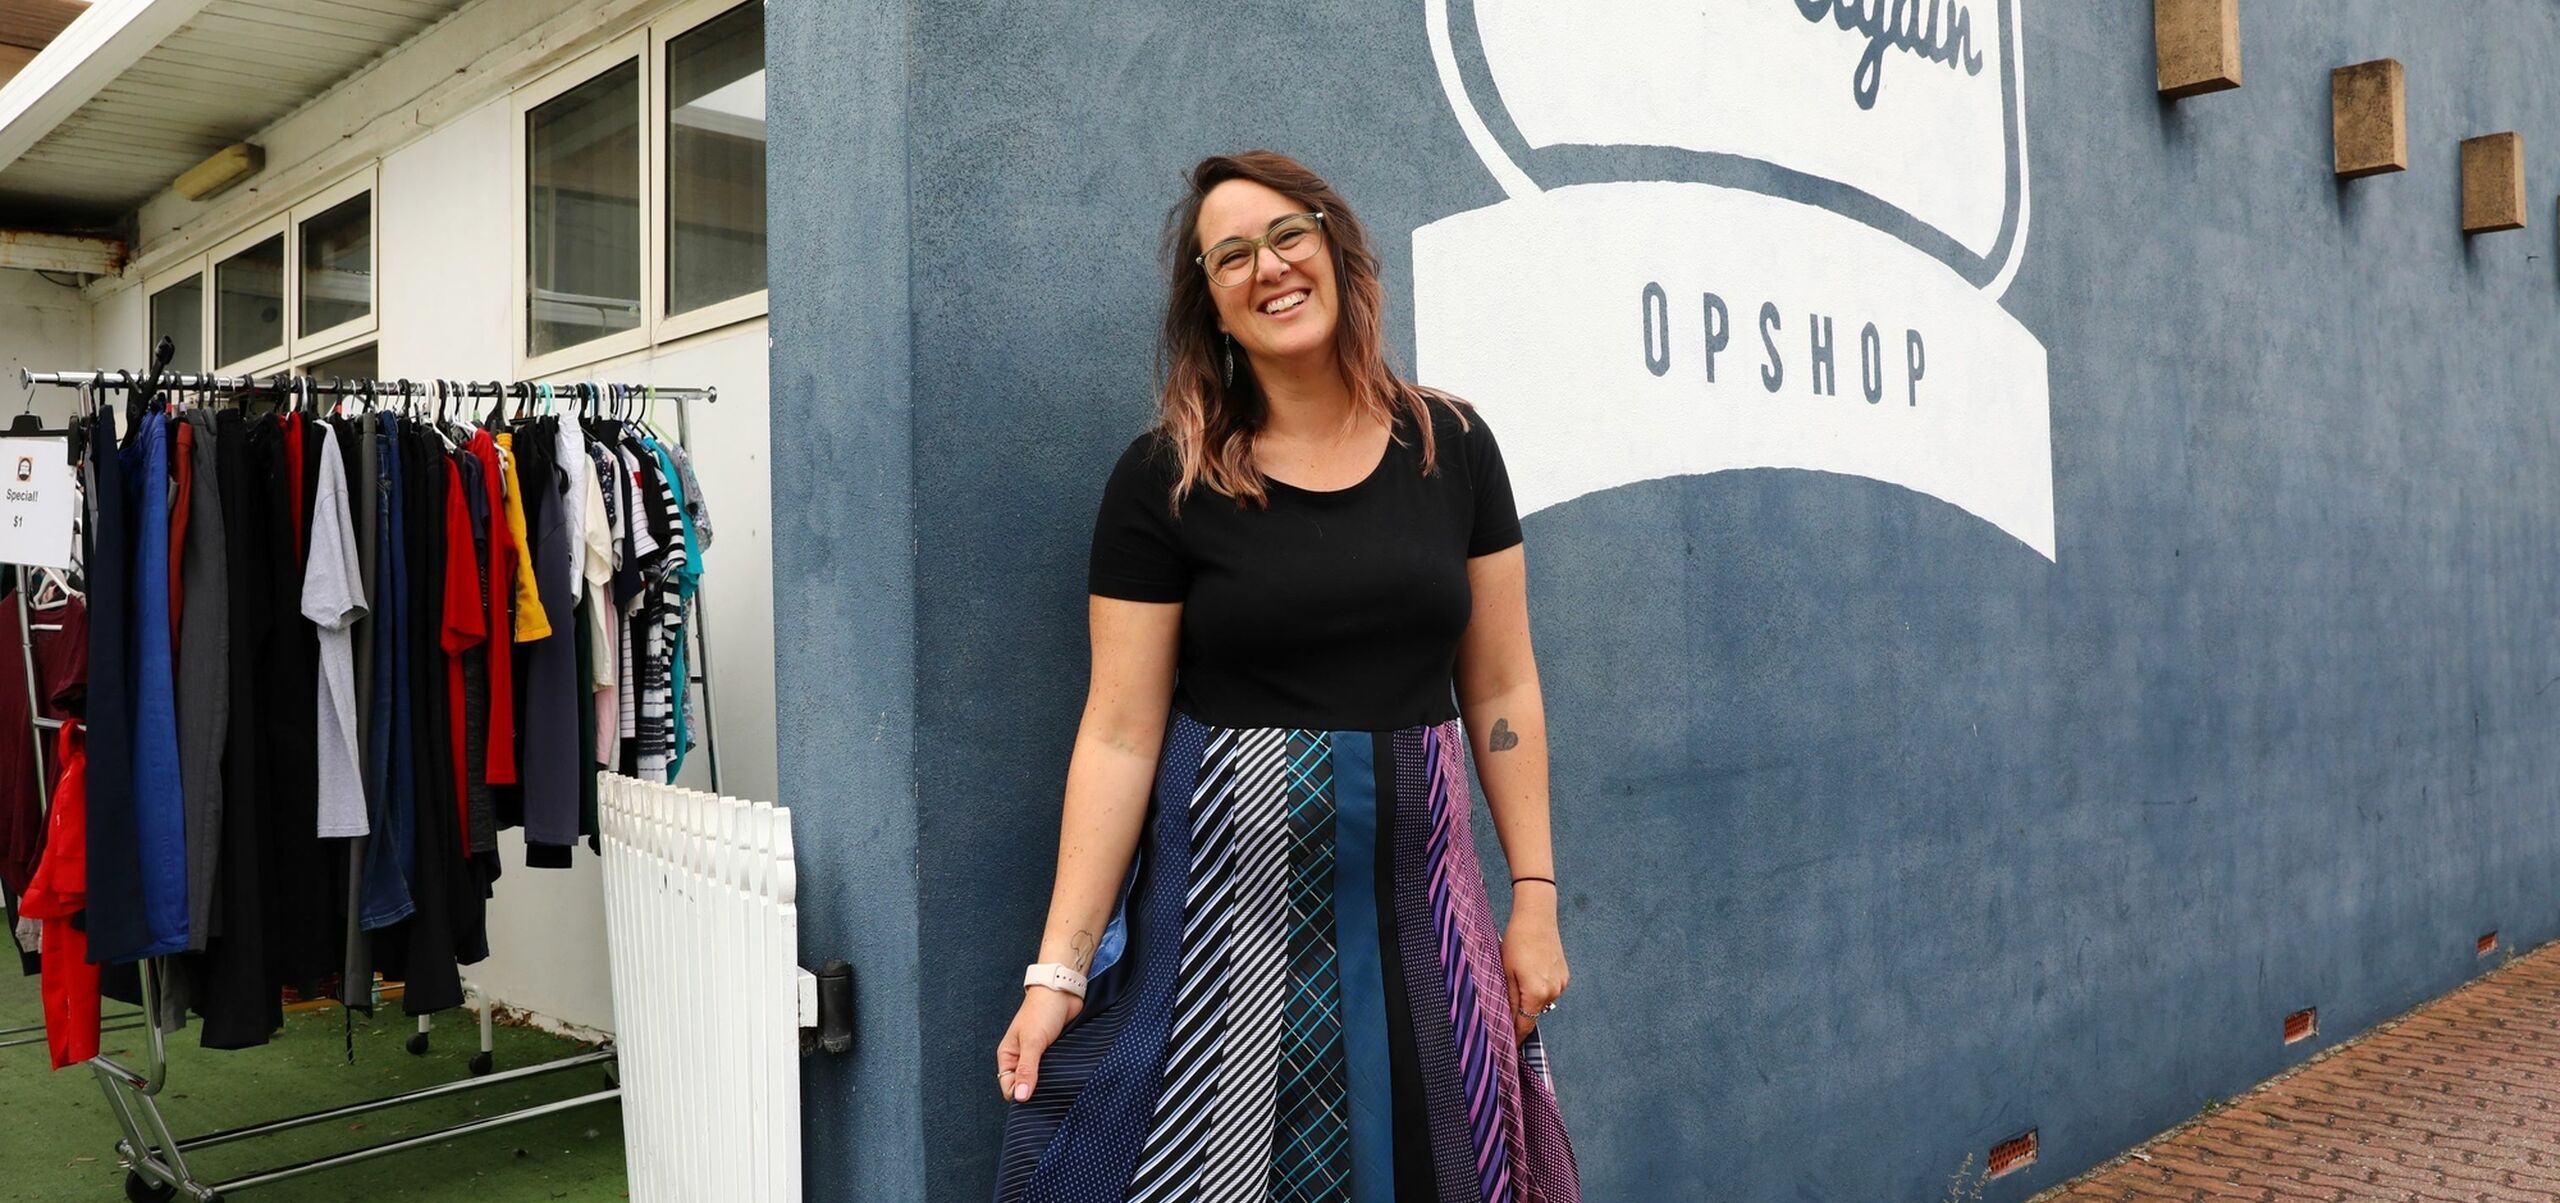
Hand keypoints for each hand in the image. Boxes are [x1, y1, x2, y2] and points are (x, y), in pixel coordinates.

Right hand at [996, 986, 1083, 1102]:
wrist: (1062, 991)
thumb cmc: (1042, 1011)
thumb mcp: (1032, 1042)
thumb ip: (1027, 1069)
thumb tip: (1020, 1098)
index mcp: (1008, 1056)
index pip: (1009, 1087)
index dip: (1020, 1096)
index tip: (1035, 1100)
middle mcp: (1021, 1058)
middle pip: (1025, 1086)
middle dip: (1035, 1092)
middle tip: (1050, 1094)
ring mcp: (1039, 1057)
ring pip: (1041, 1080)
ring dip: (1049, 1083)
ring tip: (1059, 1084)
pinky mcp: (1054, 1053)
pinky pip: (1054, 1070)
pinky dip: (1059, 1074)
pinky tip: (1066, 1076)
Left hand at [1504, 907, 1567, 1041]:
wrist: (1537, 917)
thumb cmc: (1517, 942)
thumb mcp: (1506, 972)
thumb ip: (1510, 1000)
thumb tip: (1508, 1021)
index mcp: (1537, 992)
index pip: (1525, 1025)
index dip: (1516, 1038)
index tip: (1508, 1048)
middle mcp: (1553, 992)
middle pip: (1534, 1015)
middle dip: (1520, 1016)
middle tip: (1505, 1012)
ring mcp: (1561, 984)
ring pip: (1542, 1003)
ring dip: (1530, 1000)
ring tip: (1517, 982)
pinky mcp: (1565, 976)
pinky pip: (1549, 991)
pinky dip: (1540, 989)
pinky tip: (1530, 973)